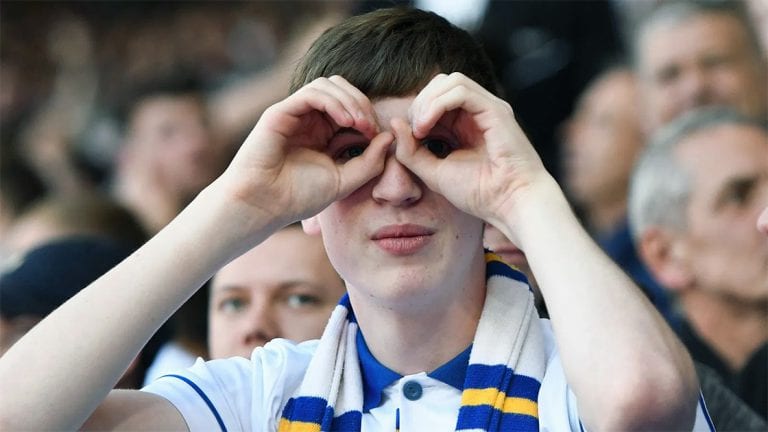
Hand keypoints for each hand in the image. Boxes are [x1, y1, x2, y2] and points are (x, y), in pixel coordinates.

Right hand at [216, 76, 391, 226]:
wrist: (263, 205)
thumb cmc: (298, 196)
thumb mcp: (344, 181)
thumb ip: (370, 162)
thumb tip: (389, 136)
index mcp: (324, 132)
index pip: (352, 106)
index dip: (369, 115)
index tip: (379, 137)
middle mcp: (310, 119)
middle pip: (342, 89)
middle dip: (362, 103)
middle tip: (371, 126)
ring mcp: (295, 113)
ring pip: (328, 85)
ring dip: (350, 100)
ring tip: (360, 123)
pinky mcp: (281, 112)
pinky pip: (312, 93)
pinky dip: (333, 102)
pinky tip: (345, 121)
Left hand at [394, 73, 552, 234]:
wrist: (510, 203)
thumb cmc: (480, 193)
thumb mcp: (434, 173)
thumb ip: (411, 152)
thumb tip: (395, 123)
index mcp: (465, 124)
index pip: (435, 98)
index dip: (416, 112)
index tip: (409, 140)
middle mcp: (477, 111)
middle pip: (440, 83)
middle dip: (419, 103)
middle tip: (414, 133)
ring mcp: (488, 108)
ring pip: (450, 81)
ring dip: (427, 102)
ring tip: (420, 129)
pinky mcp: (495, 110)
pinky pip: (461, 91)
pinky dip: (438, 104)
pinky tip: (427, 126)